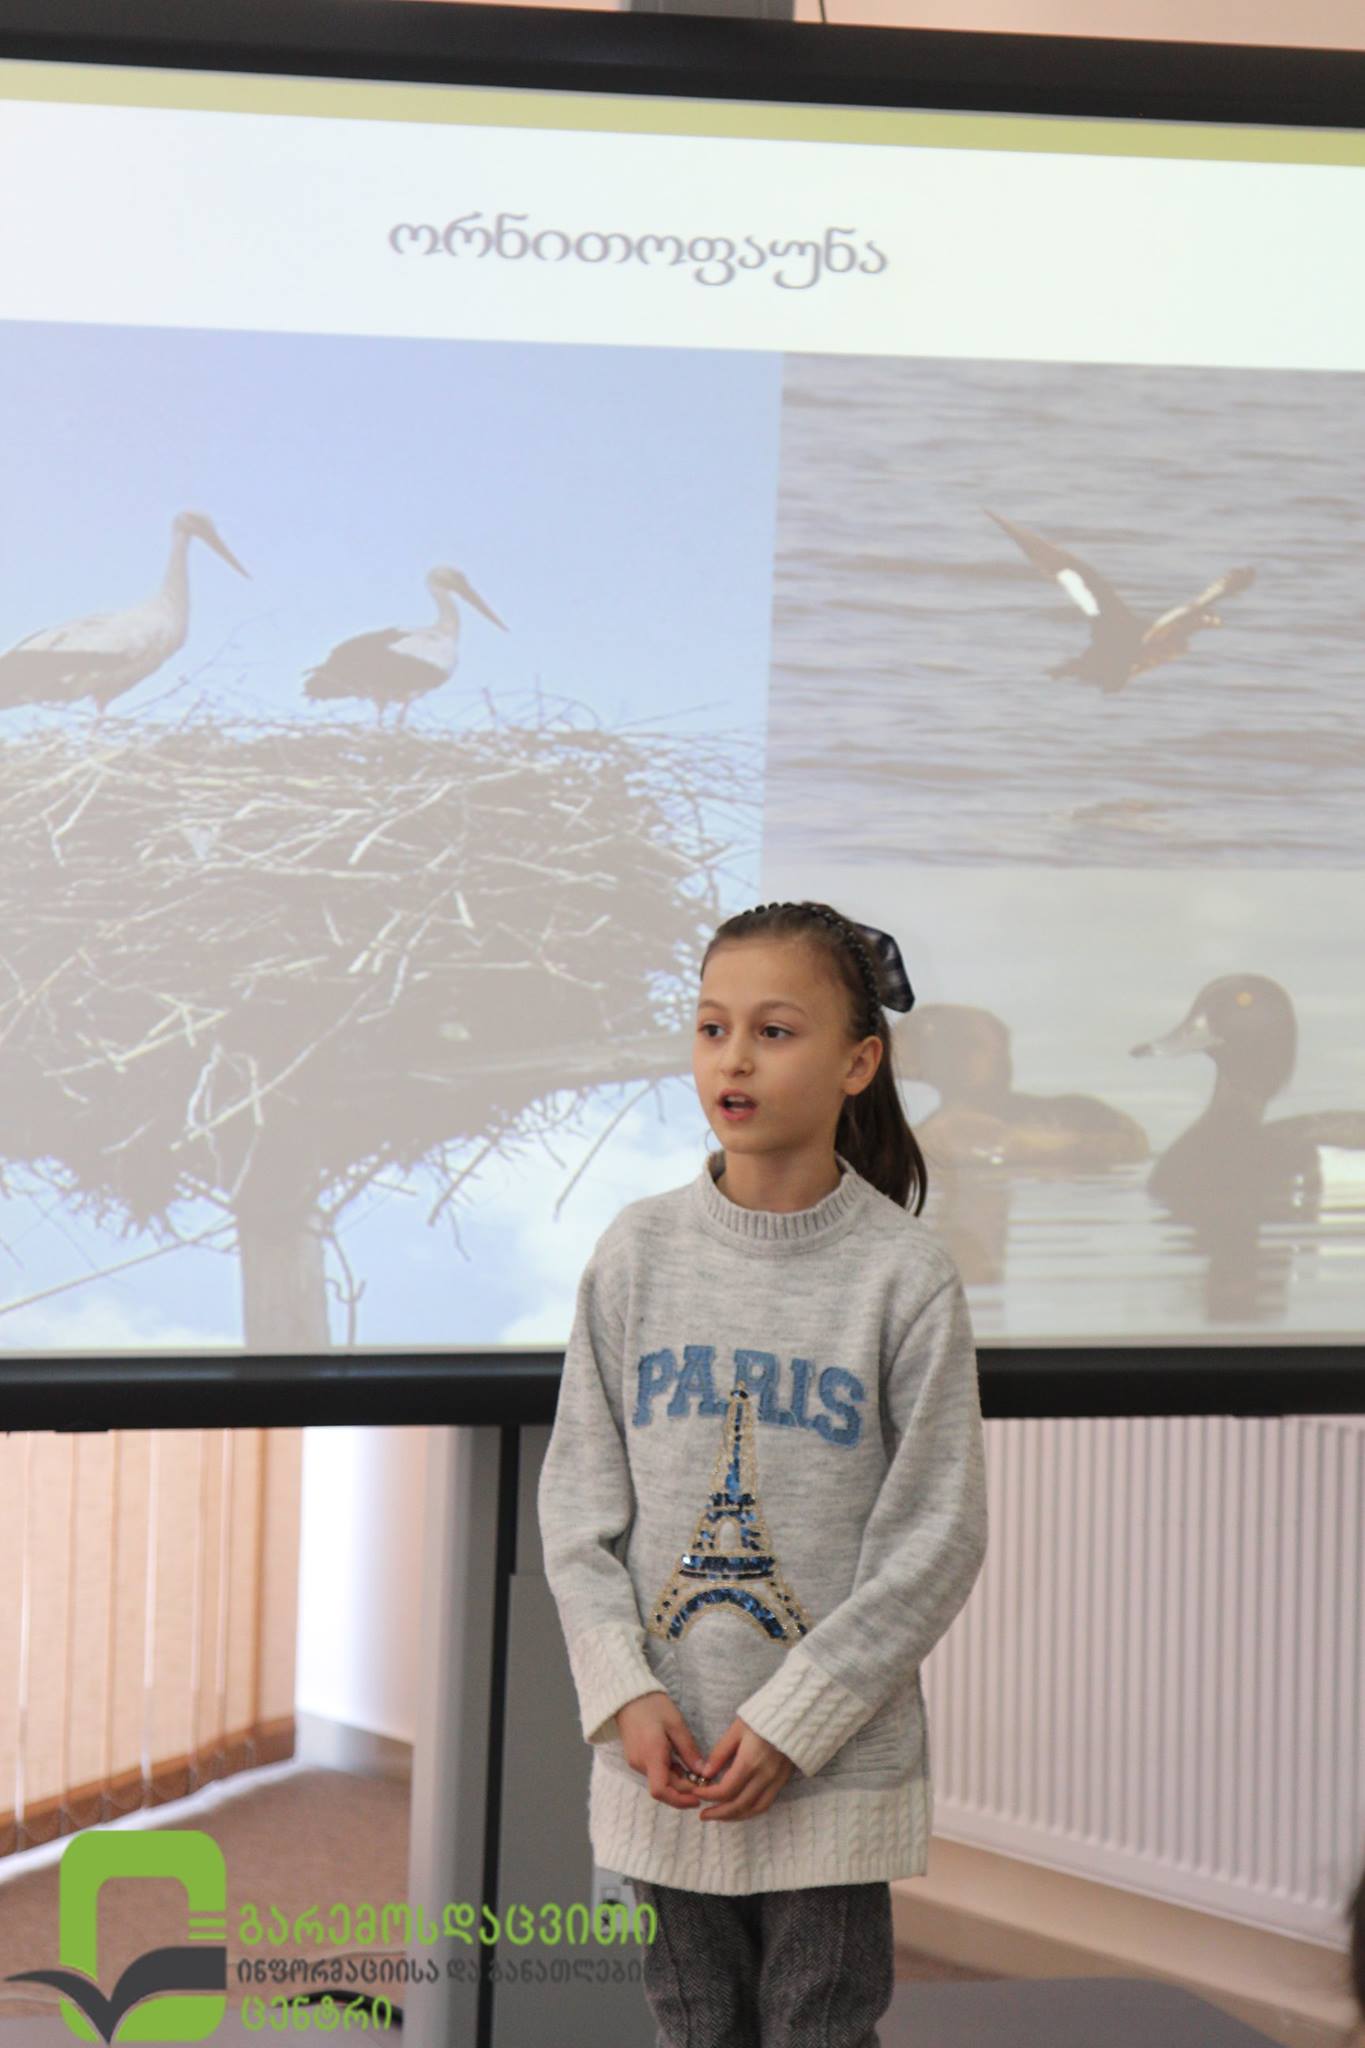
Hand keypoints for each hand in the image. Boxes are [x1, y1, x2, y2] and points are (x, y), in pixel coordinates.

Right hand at [615, 1691, 712, 1809]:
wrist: (627, 1696)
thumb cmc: (652, 1705)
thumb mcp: (676, 1724)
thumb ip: (689, 1750)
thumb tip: (703, 1773)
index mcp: (651, 1755)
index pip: (661, 1791)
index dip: (680, 1800)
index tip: (699, 1798)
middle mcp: (640, 1763)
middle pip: (663, 1788)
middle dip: (684, 1790)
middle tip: (703, 1783)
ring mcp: (636, 1762)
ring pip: (659, 1781)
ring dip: (677, 1782)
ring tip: (694, 1771)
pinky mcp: (635, 1758)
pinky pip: (654, 1773)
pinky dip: (669, 1773)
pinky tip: (680, 1763)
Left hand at [689, 1716, 795, 1820]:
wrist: (793, 1715)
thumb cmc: (761, 1719)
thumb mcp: (736, 1730)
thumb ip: (720, 1753)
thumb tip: (705, 1774)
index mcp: (750, 1762)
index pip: (726, 1790)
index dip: (709, 1795)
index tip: (698, 1792)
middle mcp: (764, 1776)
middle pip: (739, 1805)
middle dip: (718, 1813)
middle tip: (703, 1815)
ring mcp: (776, 1781)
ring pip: (754, 1809)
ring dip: (734, 1816)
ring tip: (719, 1816)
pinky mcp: (783, 1781)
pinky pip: (765, 1804)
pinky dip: (750, 1811)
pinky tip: (739, 1809)